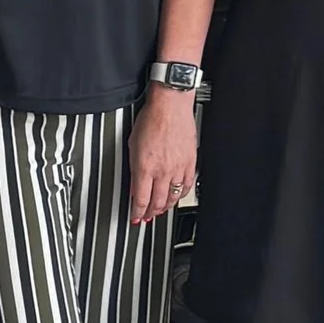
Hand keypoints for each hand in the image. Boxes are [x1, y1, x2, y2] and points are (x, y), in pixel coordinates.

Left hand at [129, 81, 198, 223]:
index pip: (141, 200)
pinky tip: (177, 196)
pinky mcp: (190, 162)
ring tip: (160, 210)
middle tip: (147, 217)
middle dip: (150, 213)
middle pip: (157, 202)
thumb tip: (135, 184)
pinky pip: (187, 186)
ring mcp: (178, 168)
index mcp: (146, 167)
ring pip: (173, 197)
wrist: (170, 105)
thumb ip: (134, 168)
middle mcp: (163, 170)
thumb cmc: (151, 119)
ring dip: (165, 207)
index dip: (137, 213)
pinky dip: (181, 195)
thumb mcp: (133, 145)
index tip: (135, 217)